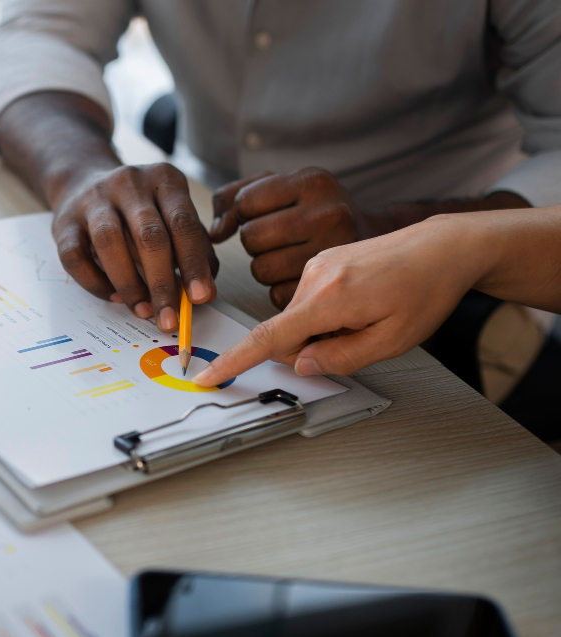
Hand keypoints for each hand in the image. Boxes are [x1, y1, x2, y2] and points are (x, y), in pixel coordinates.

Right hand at [52, 163, 218, 331]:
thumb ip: (194, 248)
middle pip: (149, 236)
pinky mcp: (64, 221)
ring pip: (110, 243)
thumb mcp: (172, 215)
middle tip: (170, 319)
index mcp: (164, 179)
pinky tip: (114, 297)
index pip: (183, 223)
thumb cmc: (140, 209)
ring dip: (130, 285)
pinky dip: (95, 282)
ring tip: (143, 312)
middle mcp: (129, 183)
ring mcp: (93, 199)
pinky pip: (75, 257)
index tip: (200, 298)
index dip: (193, 264)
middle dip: (162, 283)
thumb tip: (205, 291)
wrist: (85, 181)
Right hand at [193, 217, 484, 385]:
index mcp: (329, 299)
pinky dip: (325, 314)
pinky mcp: (320, 261)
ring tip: (367, 316)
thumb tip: (302, 365)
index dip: (236, 360)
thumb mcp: (392, 341)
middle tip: (360, 338)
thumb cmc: (425, 291)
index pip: (269, 337)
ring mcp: (316, 266)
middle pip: (287, 333)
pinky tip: (361, 303)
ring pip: (298, 319)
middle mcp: (314, 277)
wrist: (443, 246)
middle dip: (311, 348)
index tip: (209, 375)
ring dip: (322, 330)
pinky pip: (308, 302)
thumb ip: (342, 358)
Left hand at [210, 167, 365, 308]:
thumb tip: (215, 232)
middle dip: (253, 241)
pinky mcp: (331, 288)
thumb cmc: (316, 209)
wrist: (372, 236)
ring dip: (264, 265)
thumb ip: (235, 197)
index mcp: (313, 182)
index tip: (261, 214)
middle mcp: (328, 213)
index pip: (245, 202)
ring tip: (287, 254)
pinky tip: (297, 274)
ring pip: (261, 269)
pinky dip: (279, 288)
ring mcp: (333, 253)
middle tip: (275, 238)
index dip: (243, 212)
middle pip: (251, 237)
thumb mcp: (281, 186)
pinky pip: (277, 295)